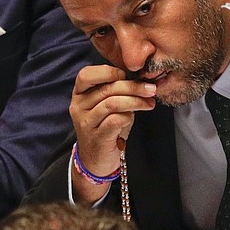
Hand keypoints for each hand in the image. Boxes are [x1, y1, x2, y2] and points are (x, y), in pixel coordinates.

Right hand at [70, 65, 156, 202]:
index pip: (86, 75)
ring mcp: (86, 123)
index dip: (108, 71)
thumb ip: (116, 88)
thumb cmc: (106, 125)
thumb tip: (142, 77)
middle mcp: (78, 107)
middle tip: (151, 89)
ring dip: (135, 100)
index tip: (127, 75)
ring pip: (112, 103)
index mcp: (80, 94)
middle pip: (107, 89)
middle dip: (133, 87)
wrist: (97, 158)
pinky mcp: (96, 137)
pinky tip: (133, 117)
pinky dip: (128, 116)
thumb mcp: (108, 103)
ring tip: (149, 102)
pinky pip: (115, 120)